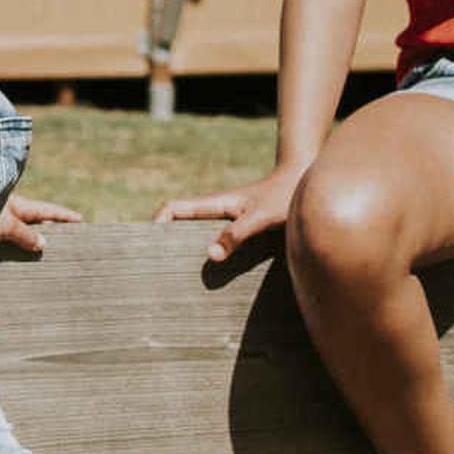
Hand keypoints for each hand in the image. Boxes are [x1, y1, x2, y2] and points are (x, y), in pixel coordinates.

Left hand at [0, 193, 80, 254]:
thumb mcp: (7, 224)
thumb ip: (25, 235)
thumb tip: (43, 244)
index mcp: (21, 206)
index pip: (49, 211)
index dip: (65, 216)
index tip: (80, 220)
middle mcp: (11, 209)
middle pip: (35, 220)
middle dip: (48, 229)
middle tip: (63, 239)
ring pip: (19, 227)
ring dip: (28, 237)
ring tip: (40, 253)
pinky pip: (4, 234)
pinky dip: (12, 242)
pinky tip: (11, 253)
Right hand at [155, 160, 306, 263]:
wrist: (304, 181)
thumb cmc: (284, 196)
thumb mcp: (261, 217)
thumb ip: (237, 234)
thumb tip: (210, 256)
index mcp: (214, 204)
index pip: (173, 208)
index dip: (156, 222)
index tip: (149, 243)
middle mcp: (216, 210)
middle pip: (177, 221)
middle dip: (162, 239)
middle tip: (155, 264)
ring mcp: (226, 218)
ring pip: (194, 231)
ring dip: (182, 246)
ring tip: (177, 272)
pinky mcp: (239, 227)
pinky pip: (213, 240)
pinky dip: (204, 252)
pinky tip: (210, 271)